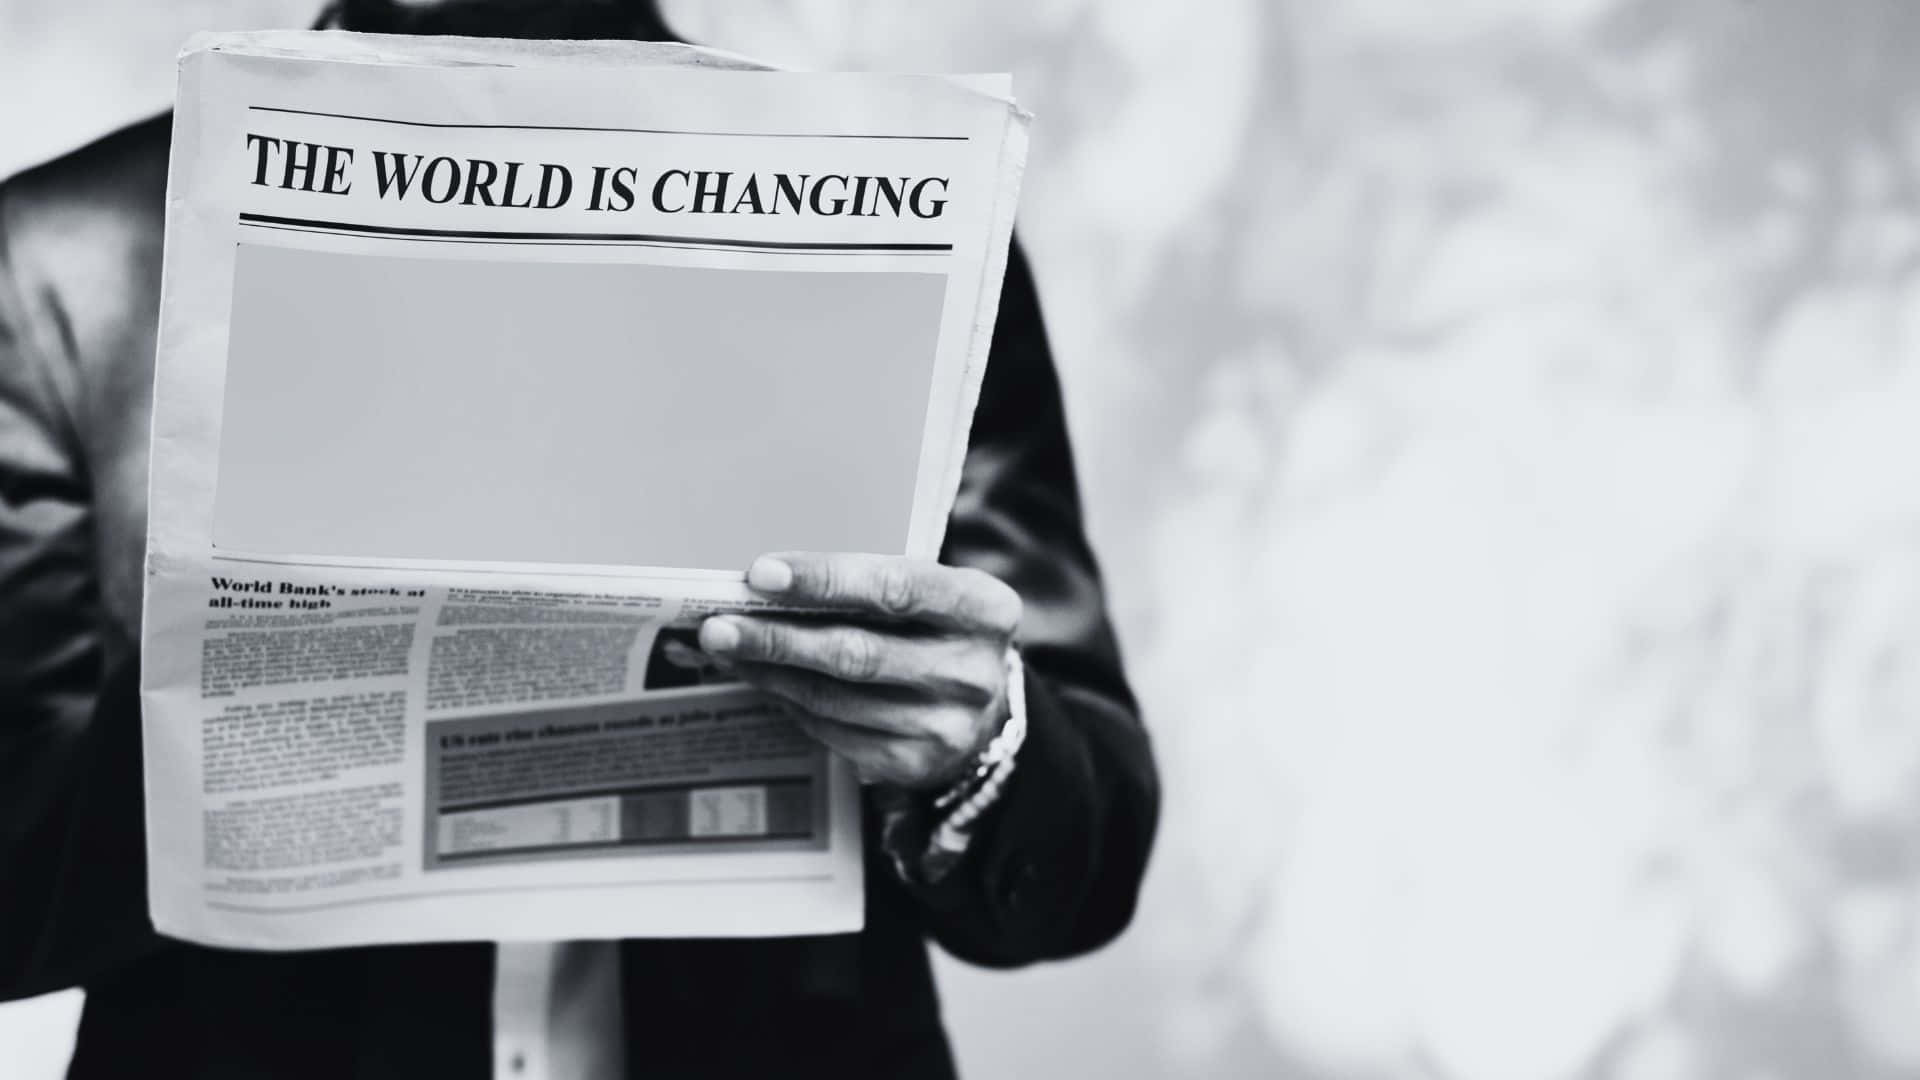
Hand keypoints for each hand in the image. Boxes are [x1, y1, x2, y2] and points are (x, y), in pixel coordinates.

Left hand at [697, 552, 1021, 789]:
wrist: (986, 712)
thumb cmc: (940, 630)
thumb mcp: (935, 594)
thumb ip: (873, 583)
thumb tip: (767, 579)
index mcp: (985, 610)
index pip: (898, 587)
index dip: (826, 579)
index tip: (761, 574)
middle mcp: (972, 672)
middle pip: (858, 652)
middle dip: (778, 637)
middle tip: (717, 624)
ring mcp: (946, 726)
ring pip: (835, 698)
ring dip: (770, 672)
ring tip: (724, 649)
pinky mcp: (914, 763)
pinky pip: (832, 730)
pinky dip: (788, 701)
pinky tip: (761, 679)